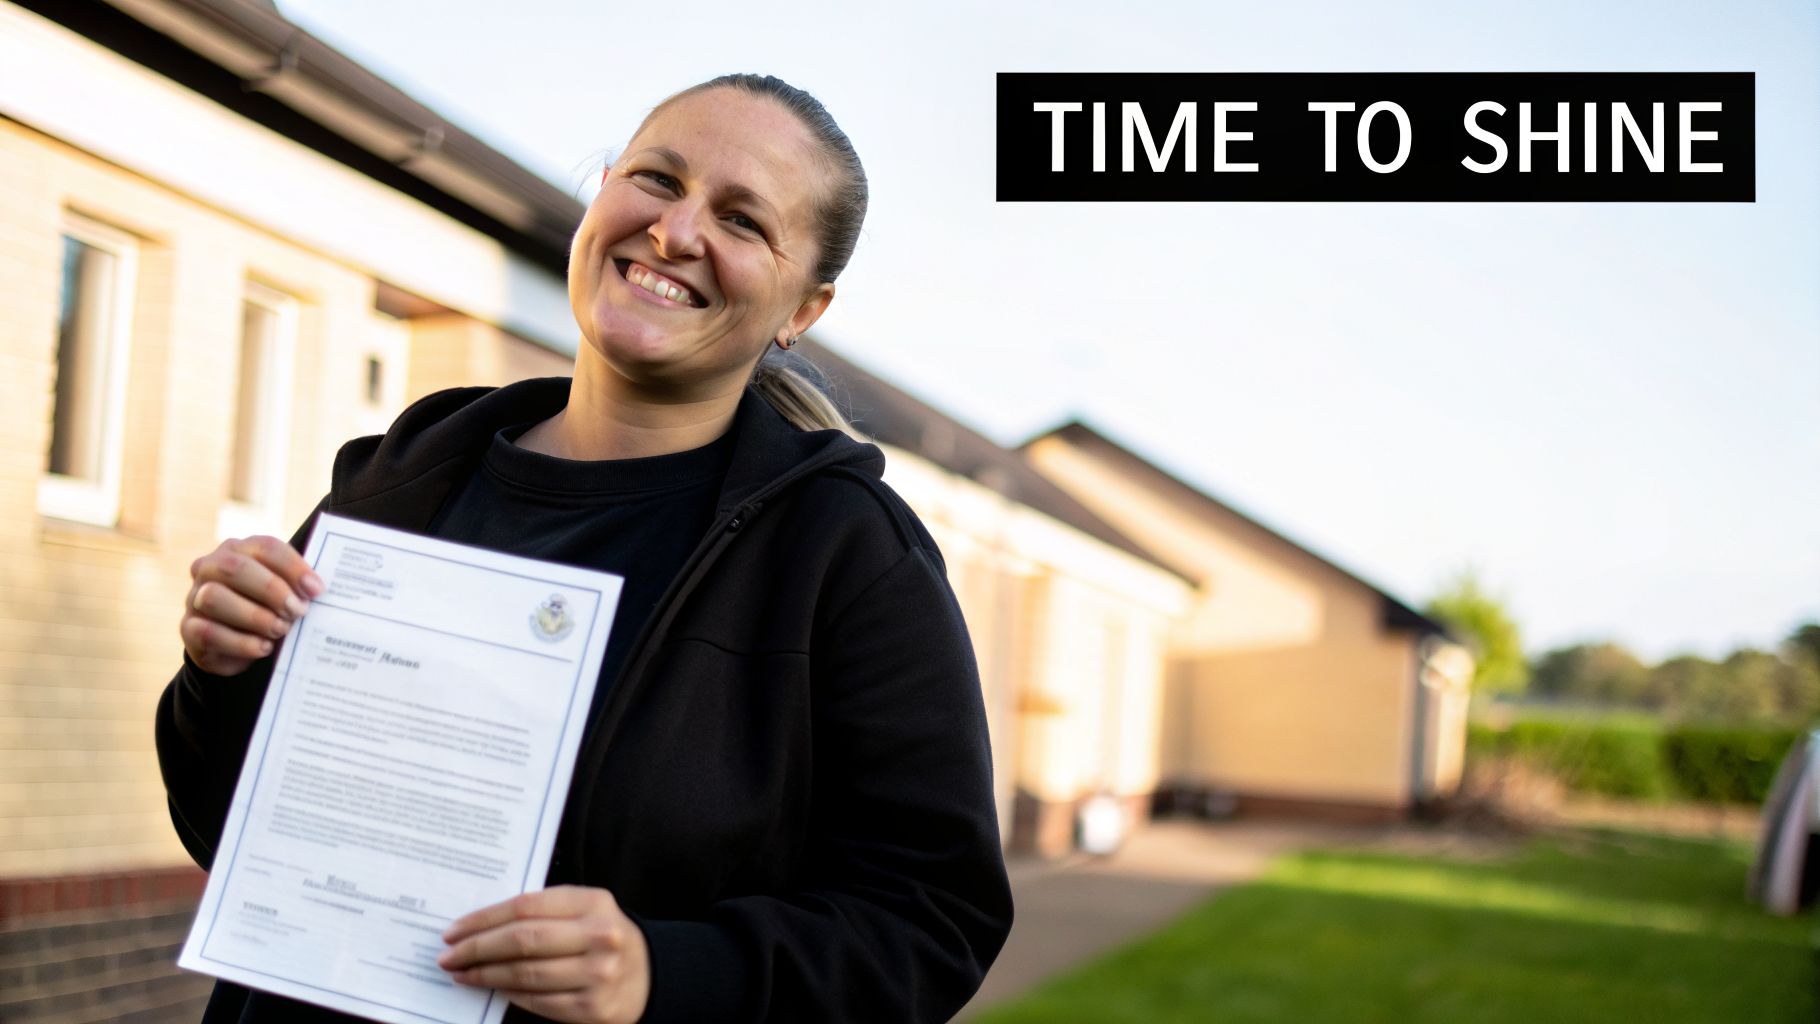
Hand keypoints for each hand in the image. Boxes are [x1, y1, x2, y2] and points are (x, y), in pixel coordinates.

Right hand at [180, 535, 323, 675]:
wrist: (235, 644)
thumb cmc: (268, 608)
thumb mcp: (284, 593)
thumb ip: (296, 586)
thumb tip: (317, 590)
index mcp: (240, 550)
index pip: (266, 548)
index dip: (293, 567)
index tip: (316, 590)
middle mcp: (211, 567)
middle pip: (235, 568)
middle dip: (272, 590)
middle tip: (298, 611)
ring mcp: (195, 596)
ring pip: (215, 598)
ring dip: (255, 617)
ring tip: (280, 630)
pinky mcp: (188, 627)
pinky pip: (209, 632)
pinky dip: (242, 642)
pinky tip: (263, 647)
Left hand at [439, 885, 650, 1023]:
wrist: (650, 977)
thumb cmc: (603, 938)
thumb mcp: (585, 911)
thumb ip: (544, 912)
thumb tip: (481, 927)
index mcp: (594, 902)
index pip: (525, 907)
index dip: (483, 920)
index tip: (454, 930)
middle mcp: (600, 936)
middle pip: (522, 940)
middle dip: (476, 949)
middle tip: (448, 956)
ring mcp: (598, 974)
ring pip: (525, 974)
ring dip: (485, 975)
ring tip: (463, 974)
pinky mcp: (592, 1007)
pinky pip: (538, 1001)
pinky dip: (510, 994)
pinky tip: (495, 988)